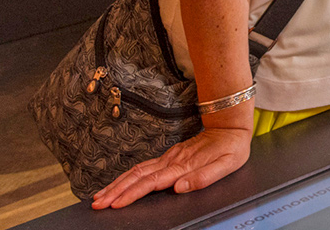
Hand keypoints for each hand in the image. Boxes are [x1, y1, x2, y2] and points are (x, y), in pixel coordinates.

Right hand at [90, 124, 250, 208]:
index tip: (117, 203)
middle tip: (98, 203)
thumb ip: (204, 178)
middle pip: (137, 177)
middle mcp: (172, 161)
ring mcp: (168, 157)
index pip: (152, 183)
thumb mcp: (227, 165)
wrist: (230, 125)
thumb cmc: (231, 147)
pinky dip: (126, 177)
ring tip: (99, 196)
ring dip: (116, 184)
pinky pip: (142, 167)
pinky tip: (118, 184)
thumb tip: (180, 188)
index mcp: (184, 165)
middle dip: (115, 191)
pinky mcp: (168, 156)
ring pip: (136, 171)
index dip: (133, 194)